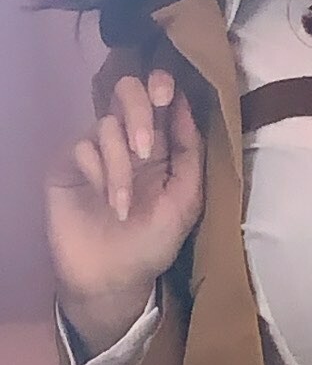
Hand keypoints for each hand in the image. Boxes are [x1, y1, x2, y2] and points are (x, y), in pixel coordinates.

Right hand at [46, 69, 205, 308]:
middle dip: (139, 111)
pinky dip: (99, 174)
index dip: (163, 84)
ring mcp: (96, 149)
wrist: (113, 280)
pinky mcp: (68, 164)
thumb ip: (190, 154)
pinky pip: (82, 147)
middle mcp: (127, 137)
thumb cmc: (153, 241)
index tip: (166, 95)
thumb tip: (187, 107)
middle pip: (128, 90)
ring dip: (120, 165)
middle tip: (144, 147)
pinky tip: (108, 204)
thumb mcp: (186, 201)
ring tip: (123, 204)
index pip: (160, 96)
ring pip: (106, 123)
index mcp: (160, 142)